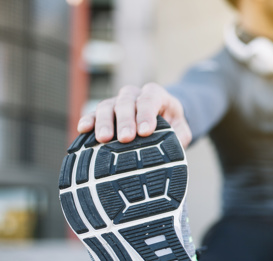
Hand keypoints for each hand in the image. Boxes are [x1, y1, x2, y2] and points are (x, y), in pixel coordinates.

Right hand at [76, 83, 192, 147]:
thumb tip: (175, 146)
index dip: (146, 114)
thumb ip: (181, 135)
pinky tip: (82, 129)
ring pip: (108, 105)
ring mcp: (118, 102)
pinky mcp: (106, 112)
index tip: (145, 132)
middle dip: (125, 120)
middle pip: (126, 102)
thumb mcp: (182, 128)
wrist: (162, 117)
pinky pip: (94, 112)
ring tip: (103, 139)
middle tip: (126, 138)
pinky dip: (88, 119)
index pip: (149, 99)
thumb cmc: (172, 124)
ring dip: (104, 121)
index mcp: (155, 94)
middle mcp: (134, 95)